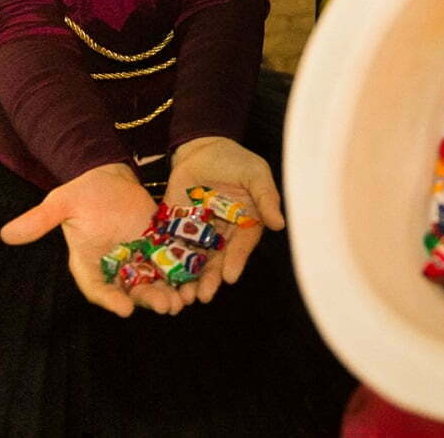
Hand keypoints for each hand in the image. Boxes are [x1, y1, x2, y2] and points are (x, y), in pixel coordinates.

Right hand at [0, 162, 176, 316]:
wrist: (107, 176)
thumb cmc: (81, 192)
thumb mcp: (60, 204)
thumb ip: (39, 221)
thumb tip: (5, 234)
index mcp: (88, 263)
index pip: (98, 288)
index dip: (110, 300)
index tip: (125, 308)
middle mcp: (114, 267)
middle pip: (131, 290)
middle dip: (148, 299)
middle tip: (166, 306)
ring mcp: (137, 258)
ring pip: (153, 281)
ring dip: (168, 292)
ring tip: (183, 299)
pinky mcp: (157, 246)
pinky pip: (170, 263)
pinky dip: (182, 273)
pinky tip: (196, 279)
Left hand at [163, 136, 285, 307]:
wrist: (201, 147)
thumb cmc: (234, 159)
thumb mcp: (255, 174)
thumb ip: (266, 197)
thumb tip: (279, 223)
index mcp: (245, 223)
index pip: (241, 245)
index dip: (236, 261)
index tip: (230, 276)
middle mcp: (223, 234)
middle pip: (217, 259)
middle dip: (211, 278)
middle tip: (204, 296)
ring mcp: (199, 233)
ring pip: (195, 259)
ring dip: (190, 279)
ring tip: (184, 297)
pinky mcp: (176, 228)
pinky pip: (172, 247)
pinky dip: (169, 263)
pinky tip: (164, 277)